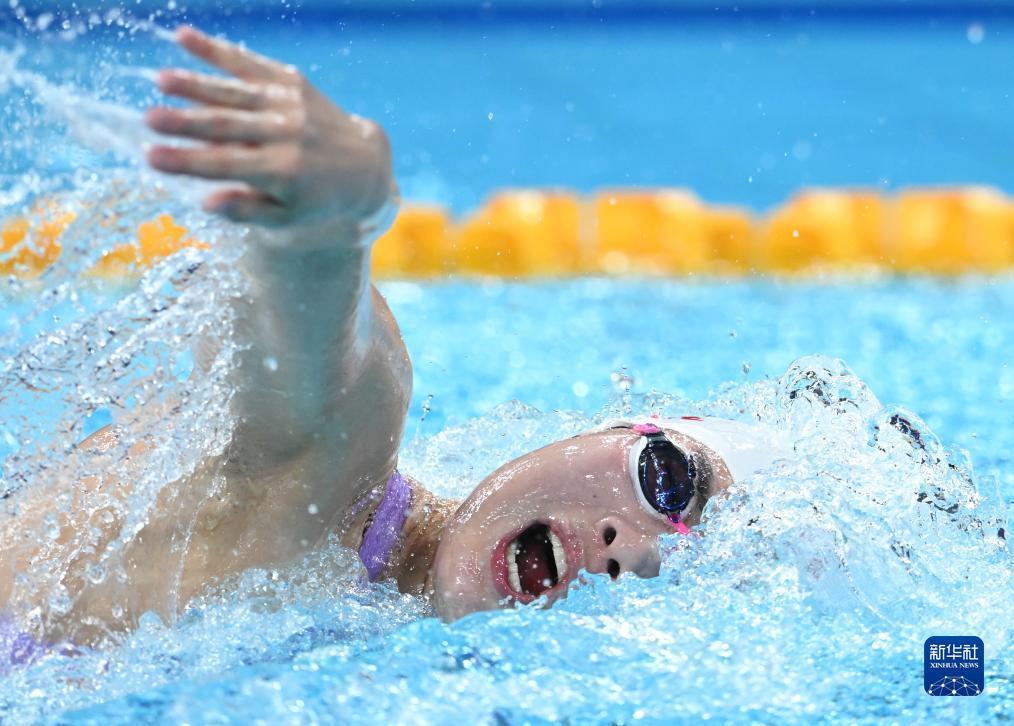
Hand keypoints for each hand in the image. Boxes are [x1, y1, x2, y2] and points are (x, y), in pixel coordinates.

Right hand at [146, 27, 393, 230]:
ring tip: (161, 80)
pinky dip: (217, 51)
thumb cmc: (315, 199)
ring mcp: (290, 104)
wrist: (363, 165)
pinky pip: (250, 63)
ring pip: (235, 92)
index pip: (227, 166)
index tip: (151, 157)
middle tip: (148, 119)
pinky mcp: (292, 82)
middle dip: (186, 123)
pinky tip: (182, 36)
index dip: (188, 162)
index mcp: (284, 172)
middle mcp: (287, 135)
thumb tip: (205, 202)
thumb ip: (247, 211)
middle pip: (228, 127)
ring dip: (197, 84)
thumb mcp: (286, 216)